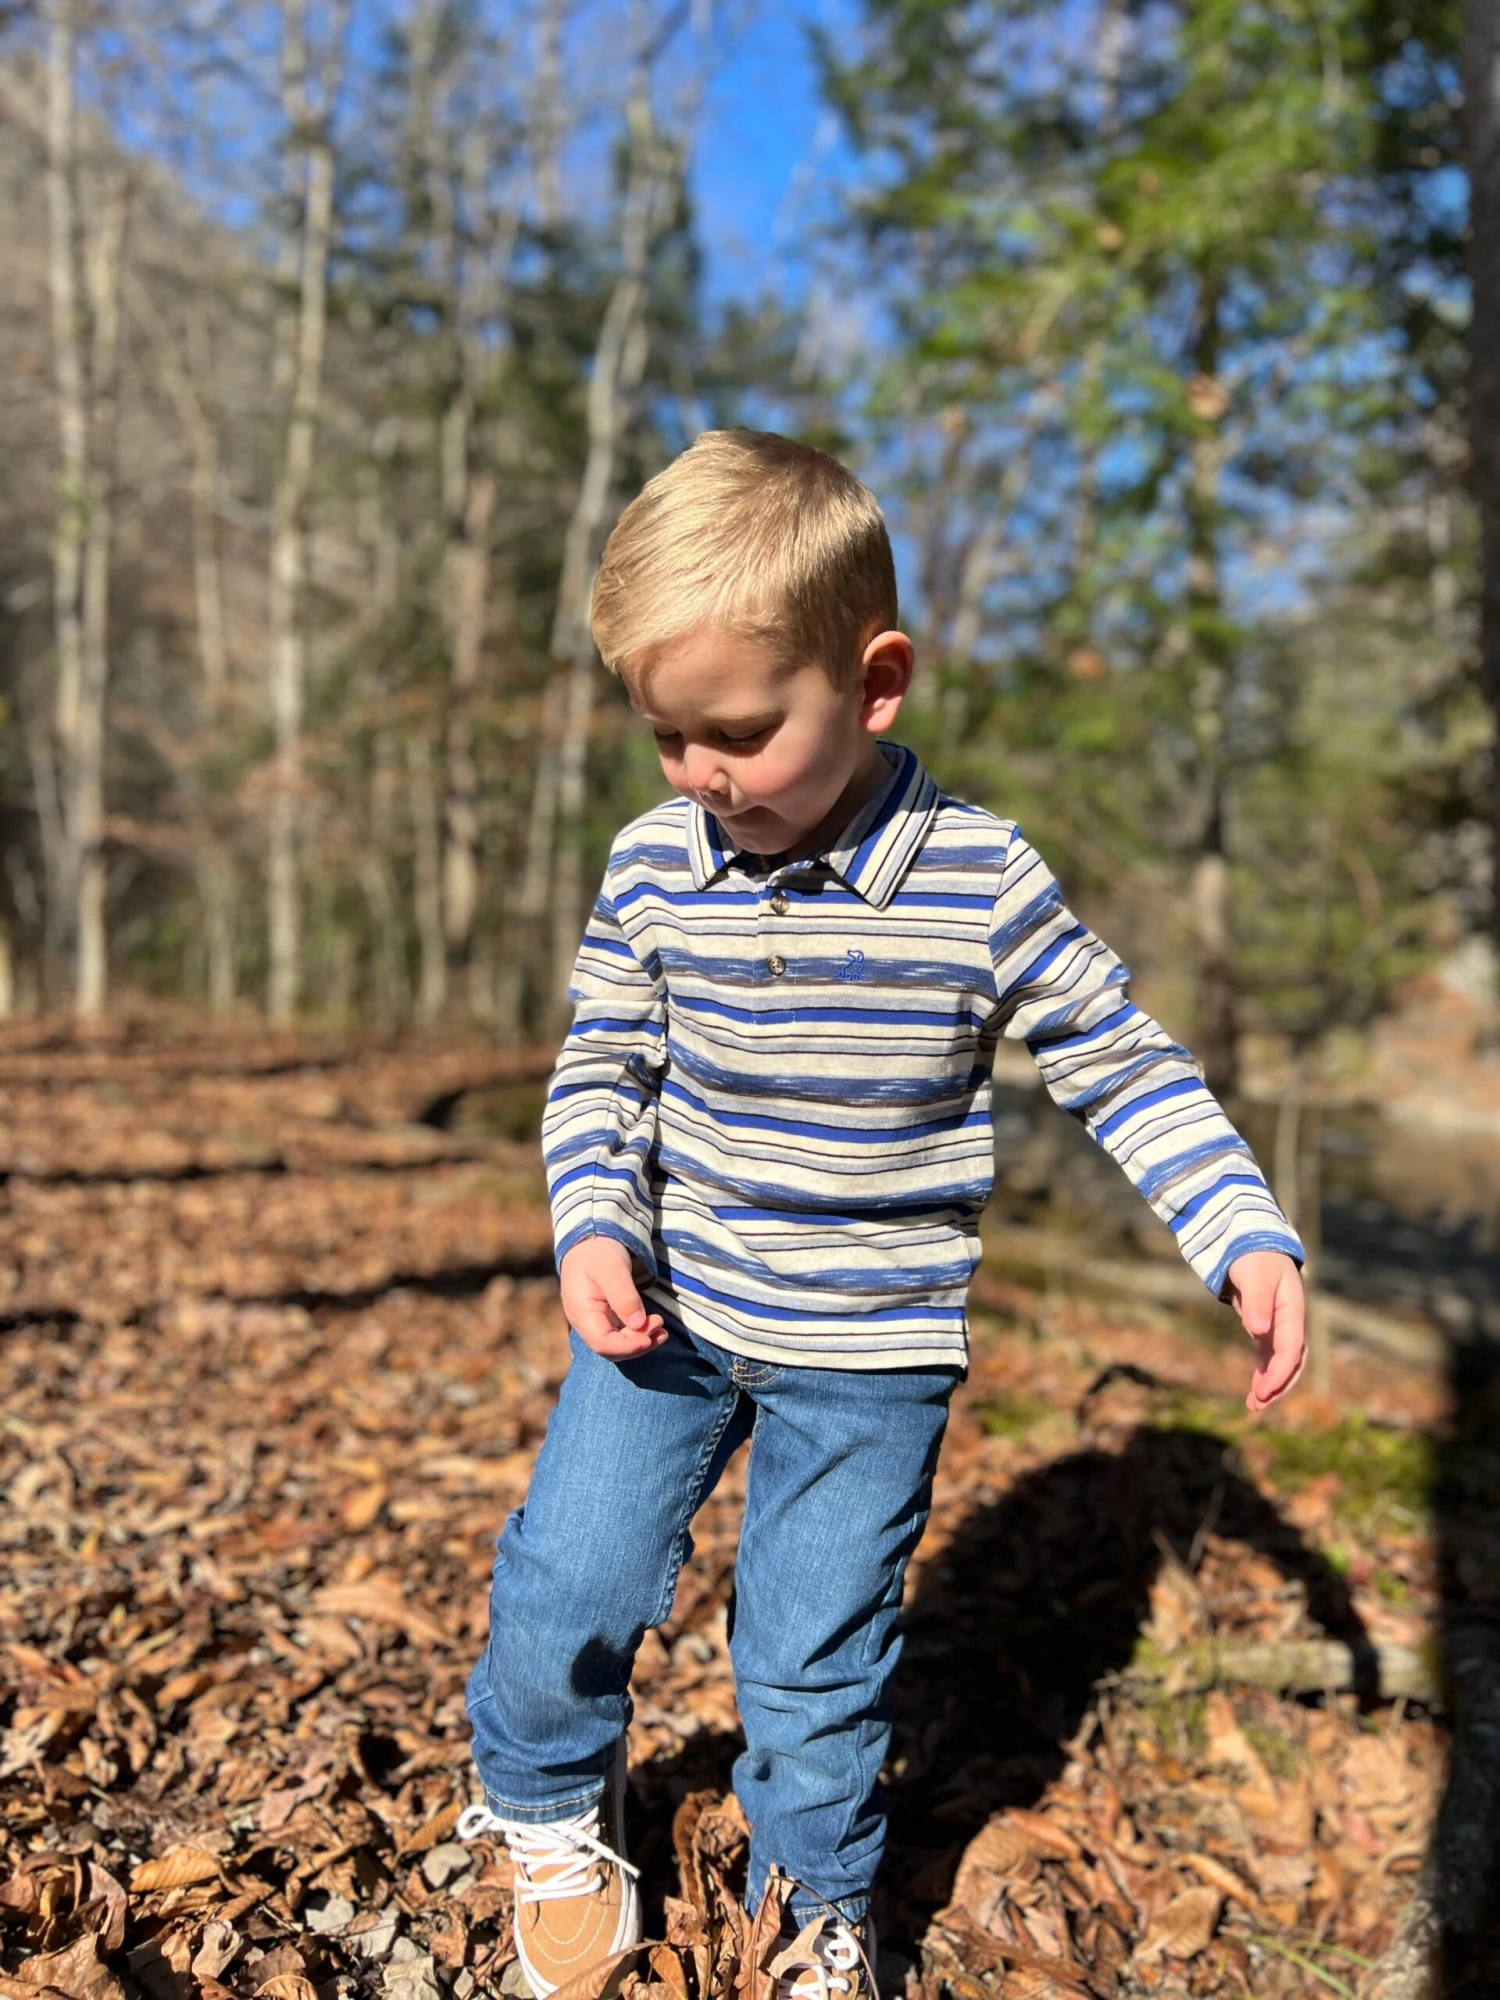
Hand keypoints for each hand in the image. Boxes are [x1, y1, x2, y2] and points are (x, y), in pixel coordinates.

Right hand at [559, 1237, 666, 1359]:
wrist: (590, 1241)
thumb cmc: (598, 1251)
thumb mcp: (612, 1269)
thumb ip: (624, 1296)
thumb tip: (638, 1324)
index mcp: (581, 1312)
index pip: (602, 1343)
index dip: (627, 1347)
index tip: (649, 1338)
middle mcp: (585, 1322)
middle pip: (611, 1348)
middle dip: (637, 1344)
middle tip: (660, 1327)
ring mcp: (595, 1322)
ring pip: (617, 1344)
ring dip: (641, 1341)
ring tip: (662, 1331)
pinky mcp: (605, 1318)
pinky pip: (620, 1335)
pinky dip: (638, 1334)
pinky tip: (655, 1327)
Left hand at [1224, 1250, 1305, 1412]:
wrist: (1251, 1242)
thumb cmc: (1254, 1257)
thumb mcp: (1254, 1277)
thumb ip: (1257, 1302)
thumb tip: (1256, 1331)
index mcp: (1293, 1311)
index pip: (1291, 1350)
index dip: (1279, 1373)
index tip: (1262, 1391)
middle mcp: (1290, 1322)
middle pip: (1292, 1362)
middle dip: (1277, 1385)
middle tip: (1257, 1403)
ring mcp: (1280, 1326)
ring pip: (1281, 1363)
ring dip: (1270, 1385)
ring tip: (1253, 1406)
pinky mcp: (1267, 1328)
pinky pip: (1269, 1357)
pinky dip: (1263, 1374)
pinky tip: (1254, 1391)